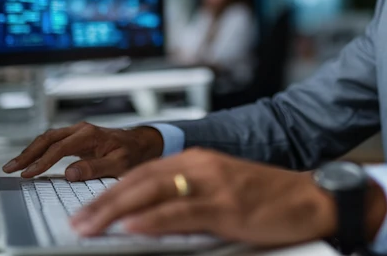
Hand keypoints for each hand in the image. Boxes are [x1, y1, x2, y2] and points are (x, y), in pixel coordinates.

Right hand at [3, 122, 163, 180]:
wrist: (140, 144)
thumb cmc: (132, 153)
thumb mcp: (119, 164)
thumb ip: (95, 168)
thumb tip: (70, 173)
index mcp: (90, 134)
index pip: (60, 147)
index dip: (42, 161)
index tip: (28, 173)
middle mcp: (81, 130)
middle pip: (48, 138)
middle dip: (28, 153)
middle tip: (11, 167)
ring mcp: (77, 132)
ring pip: (47, 138)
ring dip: (30, 151)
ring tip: (13, 166)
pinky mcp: (75, 138)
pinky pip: (52, 142)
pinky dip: (38, 151)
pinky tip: (29, 161)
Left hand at [70, 148, 386, 246]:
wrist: (311, 197)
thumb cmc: (268, 198)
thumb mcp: (221, 192)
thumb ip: (186, 198)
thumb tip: (146, 219)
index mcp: (197, 160)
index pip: (141, 173)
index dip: (109, 191)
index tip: (85, 209)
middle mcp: (201, 166)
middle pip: (139, 181)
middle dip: (102, 202)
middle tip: (76, 222)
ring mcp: (213, 185)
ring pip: (153, 194)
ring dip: (116, 212)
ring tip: (90, 226)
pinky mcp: (227, 206)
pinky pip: (182, 212)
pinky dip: (153, 219)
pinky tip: (132, 226)